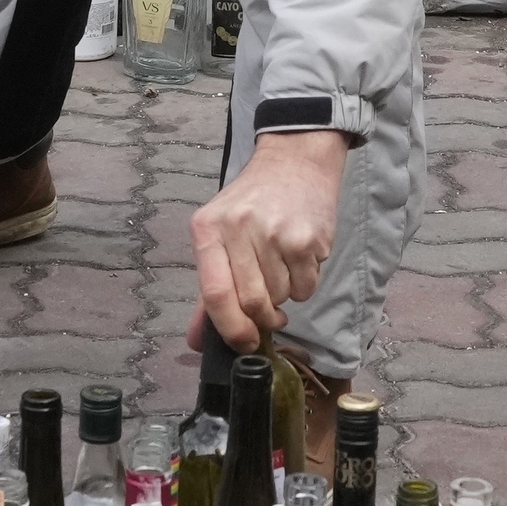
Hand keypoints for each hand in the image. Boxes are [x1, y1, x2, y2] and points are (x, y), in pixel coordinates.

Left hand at [189, 129, 346, 349]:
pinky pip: (306, 287)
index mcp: (208, 229)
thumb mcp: (220, 233)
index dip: (229, 328)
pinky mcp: (308, 238)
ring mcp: (276, 233)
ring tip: (283, 268)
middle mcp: (240, 228)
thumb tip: (198, 342)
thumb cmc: (252, 203)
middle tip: (270, 315)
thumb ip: (210, 288)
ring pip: (281, 297)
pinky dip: (304, 285)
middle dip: (263, 318)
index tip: (243, 344)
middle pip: (251, 301)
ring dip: (284, 297)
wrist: (295, 161)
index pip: (214, 292)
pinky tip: (299, 259)